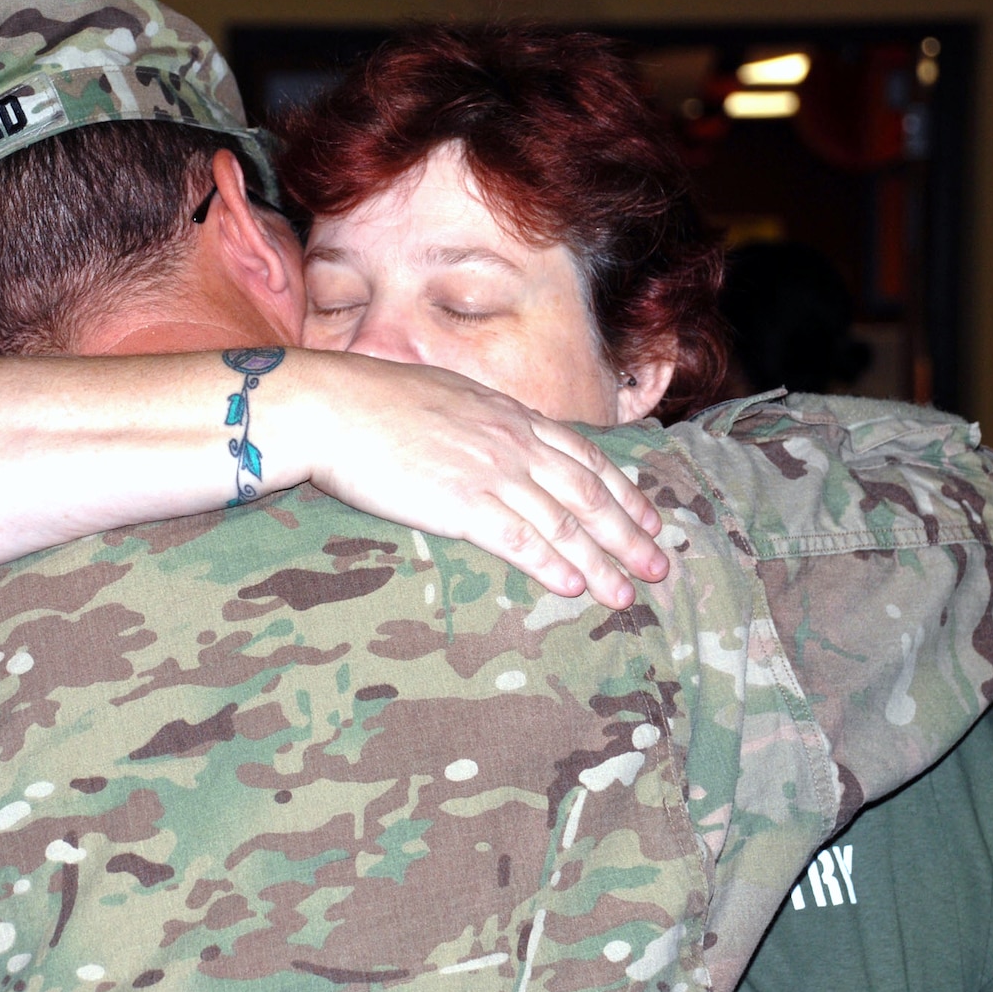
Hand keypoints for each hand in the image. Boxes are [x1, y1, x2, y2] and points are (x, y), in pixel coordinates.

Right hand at [295, 358, 667, 608]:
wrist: (334, 405)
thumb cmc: (377, 400)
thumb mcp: (450, 396)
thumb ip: (487, 419)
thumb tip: (505, 431)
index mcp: (511, 415)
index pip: (586, 456)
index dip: (623, 492)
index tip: (649, 520)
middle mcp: (512, 442)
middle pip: (588, 493)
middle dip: (628, 534)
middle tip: (659, 568)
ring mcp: (489, 472)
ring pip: (562, 522)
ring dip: (600, 562)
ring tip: (626, 595)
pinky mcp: (459, 503)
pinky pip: (517, 539)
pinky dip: (550, 565)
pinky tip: (572, 587)